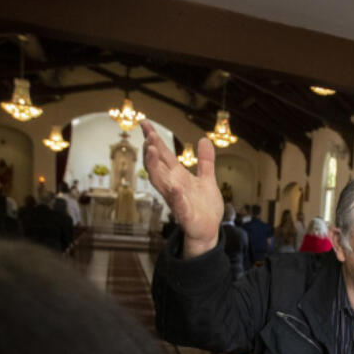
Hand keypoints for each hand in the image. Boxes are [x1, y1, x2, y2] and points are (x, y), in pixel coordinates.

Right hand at [141, 123, 223, 257]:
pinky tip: (176, 188)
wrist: (208, 230)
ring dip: (155, 168)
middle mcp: (173, 186)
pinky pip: (179, 206)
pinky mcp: (186, 216)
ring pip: (161, 183)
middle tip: (148, 135)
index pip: (163, 155)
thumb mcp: (207, 179)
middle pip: (157, 166)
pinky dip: (177, 198)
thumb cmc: (204, 206)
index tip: (145, 123)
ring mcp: (177, 201)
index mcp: (178, 177)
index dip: (154, 139)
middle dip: (151, 151)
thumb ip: (205, 161)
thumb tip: (204, 139)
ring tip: (152, 152)